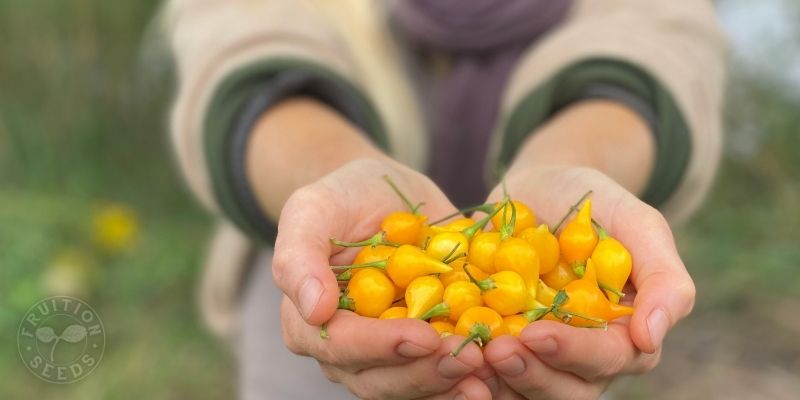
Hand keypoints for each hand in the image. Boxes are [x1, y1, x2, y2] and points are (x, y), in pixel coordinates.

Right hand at [274, 158, 492, 398]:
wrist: (382, 195)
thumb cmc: (342, 198)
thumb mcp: (311, 209)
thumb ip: (299, 256)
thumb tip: (314, 310)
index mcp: (308, 323)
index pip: (341, 345)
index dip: (382, 346)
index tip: (423, 336)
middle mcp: (345, 352)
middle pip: (379, 380)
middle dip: (425, 373)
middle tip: (468, 358)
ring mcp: (385, 357)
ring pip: (412, 387)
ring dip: (450, 385)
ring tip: (488, 372)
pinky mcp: (422, 351)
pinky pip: (442, 375)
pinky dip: (470, 375)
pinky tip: (500, 368)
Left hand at [482, 166, 695, 398]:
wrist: (539, 185)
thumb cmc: (594, 202)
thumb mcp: (637, 223)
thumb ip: (663, 277)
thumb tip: (651, 338)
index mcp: (624, 332)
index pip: (609, 359)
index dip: (575, 353)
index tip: (536, 333)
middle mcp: (584, 353)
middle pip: (567, 389)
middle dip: (531, 373)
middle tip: (495, 349)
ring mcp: (540, 352)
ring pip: (527, 391)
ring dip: (499, 380)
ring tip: (470, 353)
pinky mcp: (501, 343)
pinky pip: (487, 374)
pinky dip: (470, 370)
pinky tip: (448, 352)